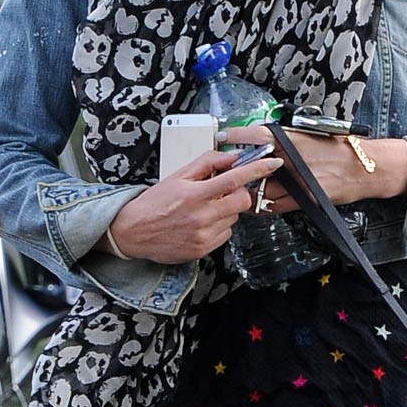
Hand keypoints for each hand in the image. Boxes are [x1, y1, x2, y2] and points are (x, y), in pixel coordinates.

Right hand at [108, 148, 280, 262]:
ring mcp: (204, 235)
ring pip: (234, 218)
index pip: (235, 179)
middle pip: (242, 201)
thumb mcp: (178, 175)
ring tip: (204, 209)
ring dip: (226, 210)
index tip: (273, 162)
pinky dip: (219, 226)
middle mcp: (202, 216)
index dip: (258, 169)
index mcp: (195, 194)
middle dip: (239, 193)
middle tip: (224, 191)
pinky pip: (226, 234)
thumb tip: (231, 156)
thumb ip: (207, 163)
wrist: (133, 231)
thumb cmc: (155, 202)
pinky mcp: (204, 249)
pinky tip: (202, 223)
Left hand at [234, 128, 406, 214]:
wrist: (364, 168)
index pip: (258, 135)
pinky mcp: (304, 199)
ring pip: (263, 189)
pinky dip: (265, 205)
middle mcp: (294, 159)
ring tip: (247, 189)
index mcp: (295, 139)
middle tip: (233, 170)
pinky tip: (261, 203)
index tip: (225, 136)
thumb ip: (287, 140)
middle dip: (244, 169)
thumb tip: (263, 141)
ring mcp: (298, 181)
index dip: (238, 136)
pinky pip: (275, 206)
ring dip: (253, 190)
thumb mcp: (313, 136)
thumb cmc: (341, 150)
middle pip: (256, 165)